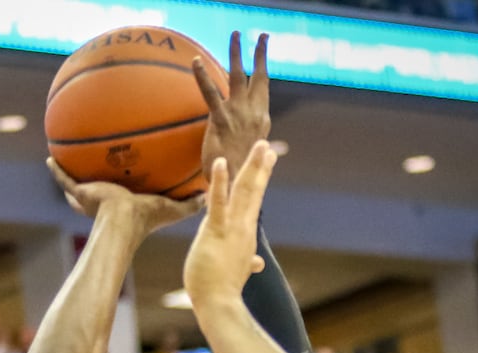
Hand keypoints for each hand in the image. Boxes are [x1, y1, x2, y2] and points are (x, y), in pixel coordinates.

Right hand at [46, 159, 199, 232]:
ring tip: (68, 155)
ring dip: (75, 171)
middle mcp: (107, 200)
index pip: (126, 194)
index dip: (127, 187)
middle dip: (98, 178)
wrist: (123, 221)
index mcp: (127, 204)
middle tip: (96, 163)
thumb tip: (209, 194)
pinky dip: (57, 170)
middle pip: (100, 187)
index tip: (129, 175)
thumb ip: (191, 203)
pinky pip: (64, 180)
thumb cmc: (147, 219)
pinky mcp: (80, 193)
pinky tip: (50, 157)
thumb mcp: (173, 209)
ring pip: (79, 183)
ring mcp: (91, 196)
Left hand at [184, 141, 275, 302]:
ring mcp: (231, 228)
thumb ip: (247, 263)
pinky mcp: (216, 231)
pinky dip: (219, 182)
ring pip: (244, 191)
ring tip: (261, 145)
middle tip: (267, 145)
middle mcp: (243, 227)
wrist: (219, 305)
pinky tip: (220, 162)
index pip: (253, 200)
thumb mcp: (237, 271)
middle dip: (261, 166)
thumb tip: (258, 263)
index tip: (267, 160)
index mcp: (244, 233)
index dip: (260, 178)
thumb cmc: (222, 290)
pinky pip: (218, 203)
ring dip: (252, 166)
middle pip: (254, 190)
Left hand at [195, 33, 269, 182]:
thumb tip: (280, 149)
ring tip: (235, 35)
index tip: (263, 61)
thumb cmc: (242, 177)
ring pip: (238, 77)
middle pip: (259, 78)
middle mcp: (254, 114)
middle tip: (262, 37)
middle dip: (260, 55)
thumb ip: (269, 151)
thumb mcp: (258, 159)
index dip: (264, 74)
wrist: (236, 192)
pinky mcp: (222, 120)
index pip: (263, 92)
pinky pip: (211, 94)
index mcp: (262, 121)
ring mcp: (238, 115)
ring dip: (237, 54)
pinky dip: (203, 76)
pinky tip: (197, 60)